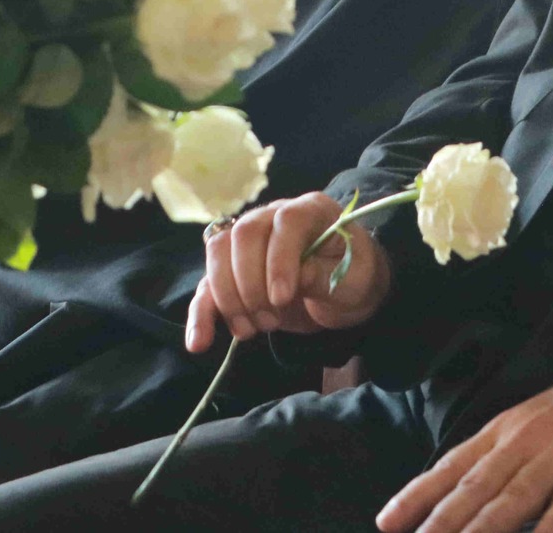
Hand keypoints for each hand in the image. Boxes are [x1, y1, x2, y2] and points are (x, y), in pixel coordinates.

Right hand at [185, 192, 391, 351]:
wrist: (344, 290)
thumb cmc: (353, 277)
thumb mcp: (352, 280)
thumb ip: (324, 276)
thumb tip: (294, 280)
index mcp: (309, 211)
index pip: (285, 222)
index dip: (279, 259)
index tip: (282, 298)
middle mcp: (272, 217)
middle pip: (242, 235)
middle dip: (250, 283)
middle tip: (272, 319)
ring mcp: (248, 242)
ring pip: (217, 254)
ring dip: (228, 298)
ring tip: (252, 330)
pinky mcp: (233, 272)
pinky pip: (207, 287)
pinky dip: (200, 315)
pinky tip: (199, 342)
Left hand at [376, 350, 552, 532]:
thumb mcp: (528, 423)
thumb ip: (496, 456)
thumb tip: (457, 489)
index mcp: (502, 431)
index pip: (452, 467)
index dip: (418, 495)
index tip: (386, 521)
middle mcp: (522, 443)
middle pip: (474, 488)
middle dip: (441, 521)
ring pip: (511, 500)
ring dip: (482, 530)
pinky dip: (548, 529)